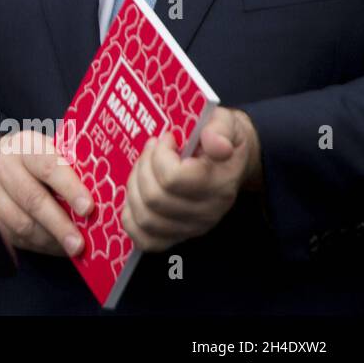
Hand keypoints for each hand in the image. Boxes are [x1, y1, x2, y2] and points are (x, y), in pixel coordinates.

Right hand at [0, 129, 95, 256]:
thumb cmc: (34, 156)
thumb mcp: (50, 149)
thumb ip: (72, 165)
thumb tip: (106, 193)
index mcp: (26, 146)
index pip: (48, 166)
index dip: (70, 188)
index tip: (88, 209)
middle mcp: (3, 166)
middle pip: (33, 199)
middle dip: (59, 224)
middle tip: (79, 243)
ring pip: (21, 222)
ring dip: (50, 239)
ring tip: (72, 249)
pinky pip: (14, 235)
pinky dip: (39, 244)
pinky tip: (55, 245)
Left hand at [121, 107, 261, 251]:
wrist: (231, 157)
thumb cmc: (221, 137)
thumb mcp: (225, 123)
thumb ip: (219, 130)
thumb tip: (216, 146)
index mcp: (219, 183)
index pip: (174, 179)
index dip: (160, 155)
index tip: (166, 138)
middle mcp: (207, 211)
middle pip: (154, 199)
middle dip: (143, 168)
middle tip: (151, 148)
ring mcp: (192, 227)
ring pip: (146, 219)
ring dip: (134, 188)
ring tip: (143, 167)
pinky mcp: (178, 235)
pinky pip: (146, 239)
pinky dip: (132, 218)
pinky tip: (136, 194)